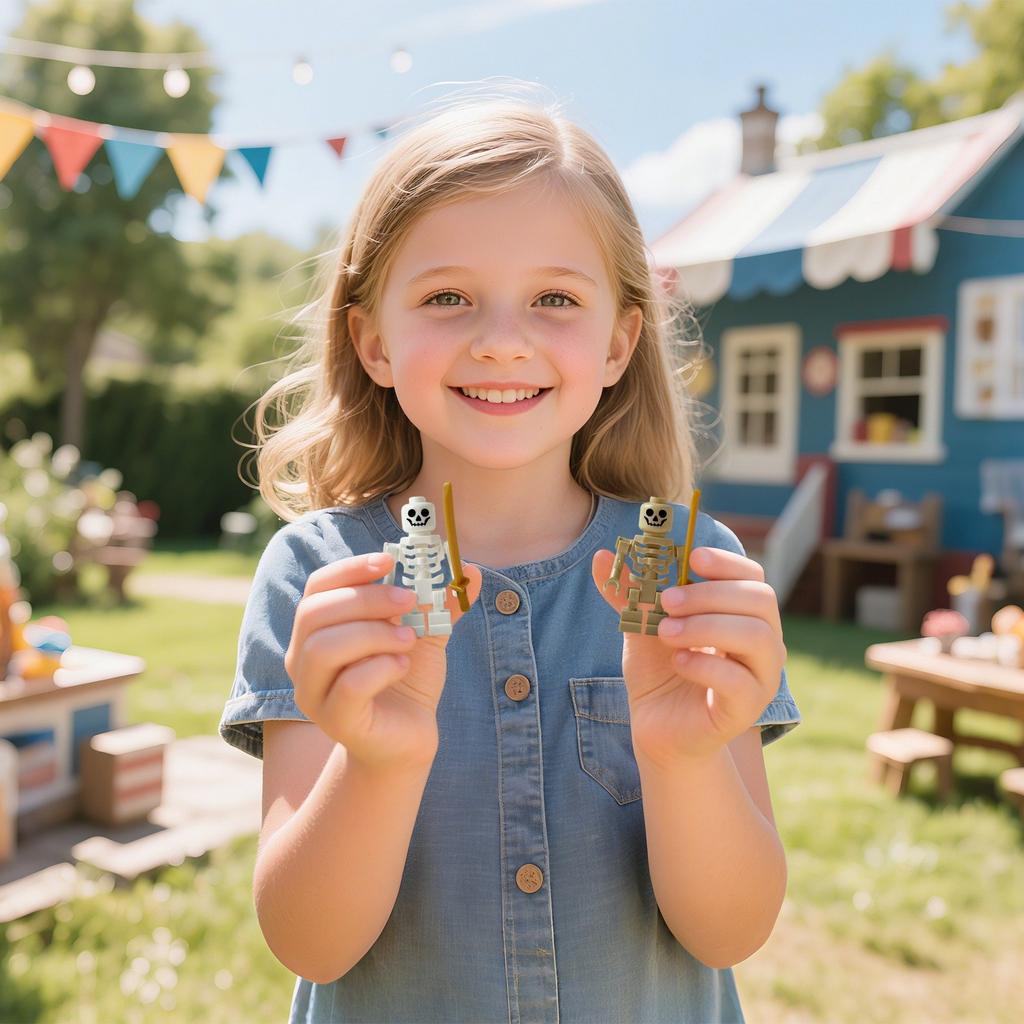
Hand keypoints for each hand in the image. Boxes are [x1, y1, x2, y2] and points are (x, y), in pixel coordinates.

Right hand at [286, 551, 481, 772]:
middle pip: (314, 612)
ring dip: (372, 633)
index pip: (317, 587)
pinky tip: (402, 666)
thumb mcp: (425, 633)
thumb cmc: (406, 679)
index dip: (350, 568)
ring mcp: (314, 692)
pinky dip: (380, 668)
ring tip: (408, 639)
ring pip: (324, 648)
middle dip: (366, 599)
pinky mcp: (335, 720)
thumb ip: (440, 602)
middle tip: (408, 600)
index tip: (388, 560)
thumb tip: (472, 571)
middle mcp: (303, 658)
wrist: (409, 736)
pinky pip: (348, 686)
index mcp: (318, 629)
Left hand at [592, 546, 785, 768]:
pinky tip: (677, 662)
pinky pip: (739, 680)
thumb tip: (601, 556)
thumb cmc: (659, 671)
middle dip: (709, 594)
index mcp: (742, 615)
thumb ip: (629, 592)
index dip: (726, 562)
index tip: (692, 558)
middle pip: (759, 599)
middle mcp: (762, 642)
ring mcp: (760, 676)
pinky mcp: (747, 709)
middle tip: (667, 601)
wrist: (657, 728)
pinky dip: (704, 665)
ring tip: (666, 632)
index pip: (752, 576)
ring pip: (756, 636)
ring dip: (707, 626)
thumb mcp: (641, 625)